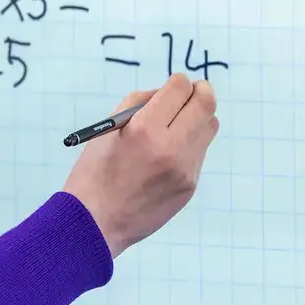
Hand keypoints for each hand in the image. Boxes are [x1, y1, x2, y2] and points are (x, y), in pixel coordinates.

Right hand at [62, 73, 218, 255]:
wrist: (96, 222)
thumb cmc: (95, 171)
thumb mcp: (108, 129)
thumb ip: (139, 103)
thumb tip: (168, 93)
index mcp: (145, 130)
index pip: (180, 90)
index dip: (179, 81)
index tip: (176, 83)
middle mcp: (171, 149)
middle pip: (205, 105)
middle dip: (200, 92)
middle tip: (194, 90)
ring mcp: (185, 170)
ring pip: (208, 129)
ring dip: (197, 118)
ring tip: (178, 123)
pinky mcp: (189, 186)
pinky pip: (199, 153)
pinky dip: (189, 144)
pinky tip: (168, 153)